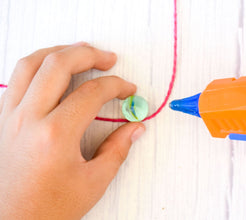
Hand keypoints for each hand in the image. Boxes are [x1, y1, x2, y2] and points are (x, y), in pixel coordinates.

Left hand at [0, 42, 144, 218]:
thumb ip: (118, 150)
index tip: (128, 89)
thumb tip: (135, 128)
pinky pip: (17, 78)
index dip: (117, 86)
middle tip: (108, 58)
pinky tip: (51, 70)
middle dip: (89, 54)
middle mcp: (28, 119)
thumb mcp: (92, 183)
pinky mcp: (2, 120)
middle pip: (59, 65)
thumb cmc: (48, 209)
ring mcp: (10, 116)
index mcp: (55, 135)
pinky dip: (38, 65)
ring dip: (59, 51)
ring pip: (31, 64)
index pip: (92, 93)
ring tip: (80, 52)